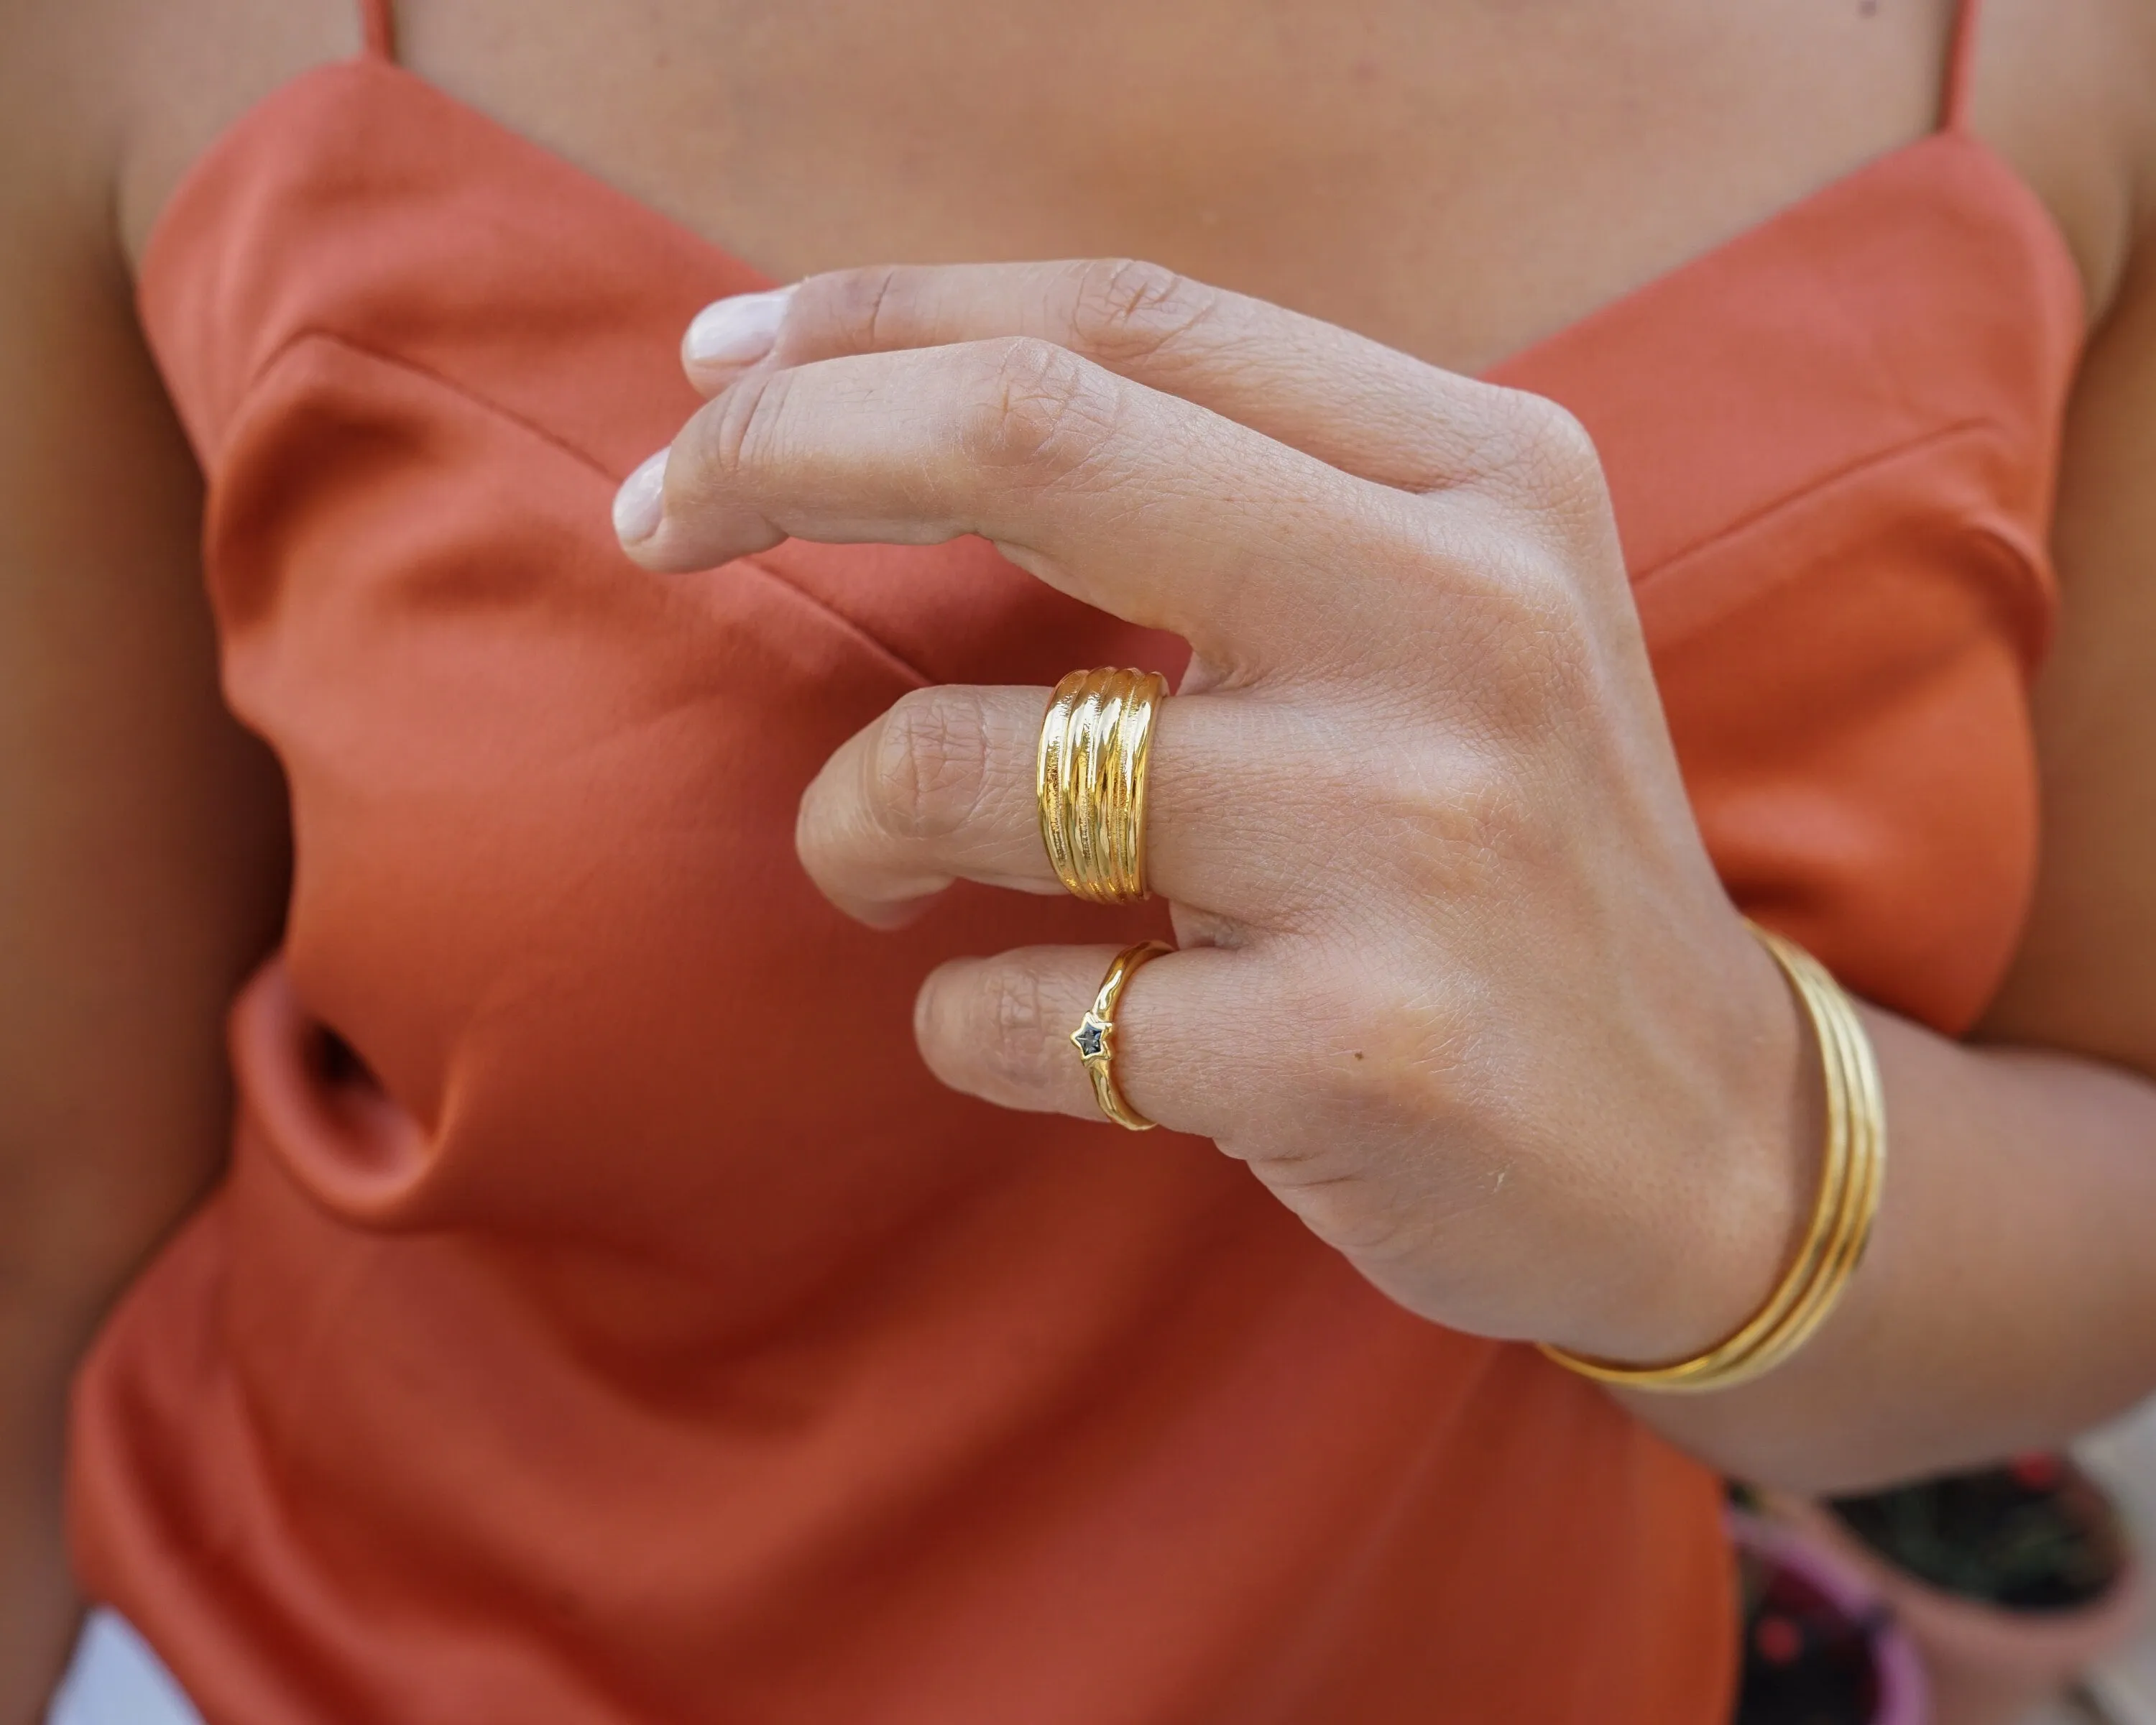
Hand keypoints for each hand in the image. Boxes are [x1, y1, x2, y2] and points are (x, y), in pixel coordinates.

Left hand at [616, 259, 1813, 1365]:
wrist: (1703, 1140)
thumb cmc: (1510, 851)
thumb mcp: (1447, 616)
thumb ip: (1234, 495)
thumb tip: (886, 411)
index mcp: (1484, 477)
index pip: (1120, 320)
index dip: (876, 320)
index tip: (715, 368)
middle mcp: (1466, 622)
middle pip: (1028, 440)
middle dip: (779, 462)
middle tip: (653, 520)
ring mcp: (1415, 842)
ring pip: (966, 764)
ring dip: (849, 819)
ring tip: (871, 863)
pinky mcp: (1354, 1051)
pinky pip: (1016, 1010)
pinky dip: (961, 1019)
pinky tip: (1036, 1028)